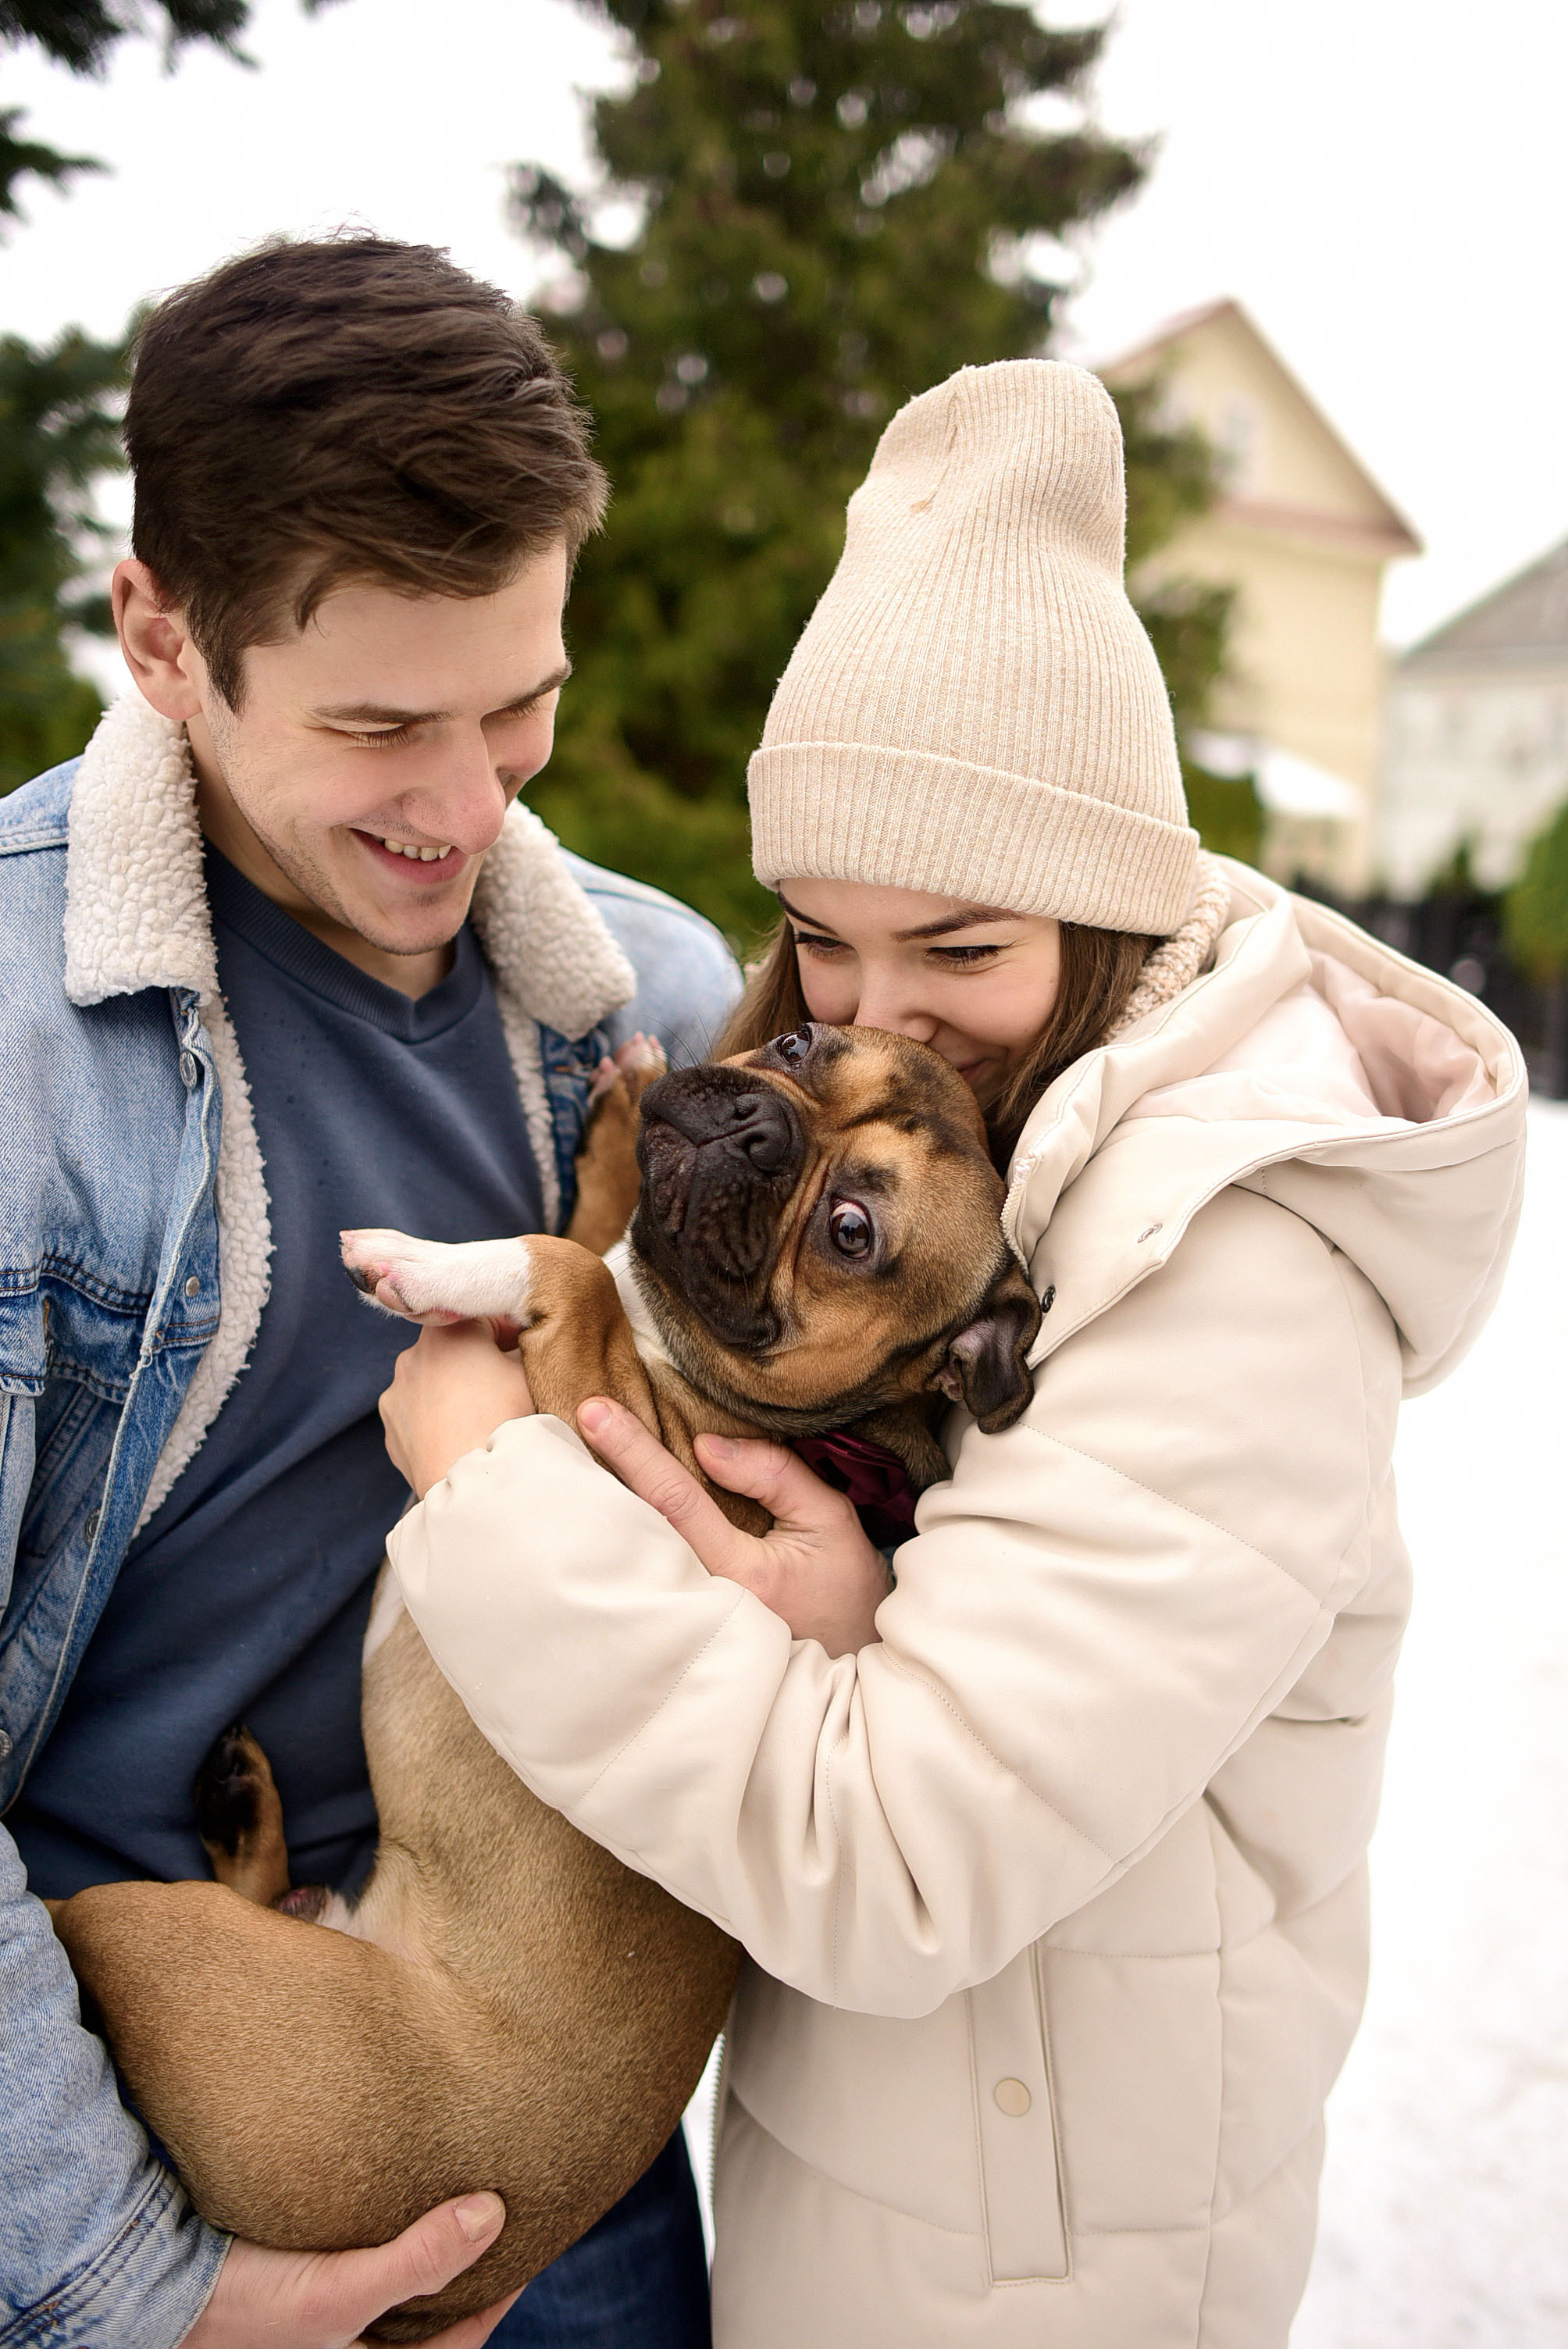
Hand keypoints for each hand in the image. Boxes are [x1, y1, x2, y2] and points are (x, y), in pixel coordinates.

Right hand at [182, 2190, 519, 2346]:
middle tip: (503, 2215)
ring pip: (400, 2288)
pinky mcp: (306, 2279)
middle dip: (469, 2273)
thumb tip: (494, 2215)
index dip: (501, 2296)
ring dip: (429, 2251)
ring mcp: (329, 2314)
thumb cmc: (246, 2303)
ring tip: (459, 2198)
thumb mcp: (340, 2291)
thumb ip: (418, 2261)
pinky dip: (390, 2234)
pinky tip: (396, 2193)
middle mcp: (352, 2347)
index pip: (459, 2345)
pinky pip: (366, 2259)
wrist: (155, 2279)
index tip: (531, 2243)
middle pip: (431, 2317)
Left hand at [380, 1322, 533, 1499]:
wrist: (476, 1485)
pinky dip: (434, 1420)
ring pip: (431, 1381)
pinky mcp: (390, 1428)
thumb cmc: (506, 1421)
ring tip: (478, 1419)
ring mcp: (396, 1393)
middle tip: (503, 1390)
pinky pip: (416, 1414)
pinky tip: (457, 1438)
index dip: (508, 1334)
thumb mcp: (529, 1372)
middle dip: (475, 1362)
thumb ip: (522, 1347)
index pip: (484, 1317)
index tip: (520, 1356)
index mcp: (447, 1330)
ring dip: (451, 1390)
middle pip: (453, 1348)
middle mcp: (411, 1354)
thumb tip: (516, 1346)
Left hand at [576, 1397, 890, 1656]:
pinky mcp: (674, 1633)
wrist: (847, 1681)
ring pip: (625, 1559)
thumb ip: (774, 1476)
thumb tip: (705, 1445)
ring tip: (558, 1461)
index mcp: (738, 1573)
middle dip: (591, 1477)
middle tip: (553, 1427)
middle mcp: (698, 1603)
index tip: (594, 1410)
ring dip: (592, 1510)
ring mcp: (681, 1624)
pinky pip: (635, 1580)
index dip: (632, 1450)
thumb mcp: (830, 1521)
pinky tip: (590, 1513)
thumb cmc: (843, 1594)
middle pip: (630, 1531)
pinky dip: (611, 1544)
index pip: (673, 1499)